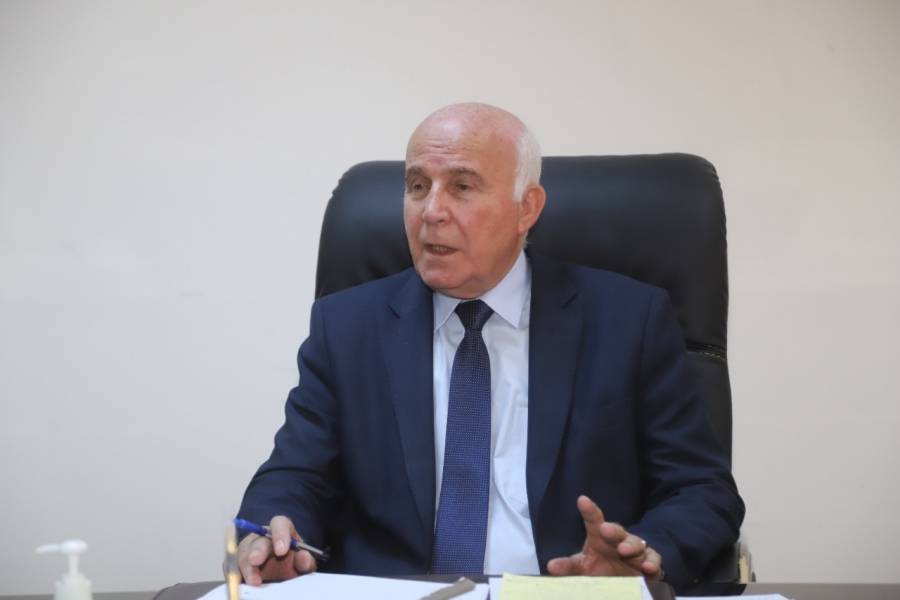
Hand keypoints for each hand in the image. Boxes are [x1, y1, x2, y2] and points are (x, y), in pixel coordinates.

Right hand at [234, 516, 316, 584]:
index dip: (280, 535)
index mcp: (280, 530)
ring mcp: (248, 551)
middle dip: (257, 550)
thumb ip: (305, 559)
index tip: (282, 550)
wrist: (282, 567)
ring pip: (243, 554)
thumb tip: (304, 558)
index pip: (278, 524)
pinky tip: (242, 582)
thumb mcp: (303, 559)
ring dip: (246, 567)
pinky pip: (233, 568)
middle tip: (256, 560)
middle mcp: (261, 538)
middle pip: (257, 540)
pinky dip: (237, 575)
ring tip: (253, 580)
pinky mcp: (239, 565)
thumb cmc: (293, 560)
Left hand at [547, 495, 662, 578]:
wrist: (626, 579)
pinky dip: (652, 563)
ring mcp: (635, 551)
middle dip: (613, 530)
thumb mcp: (583, 567)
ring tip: (624, 550)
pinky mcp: (649, 564)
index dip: (589, 511)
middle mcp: (618, 540)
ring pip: (636, 544)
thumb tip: (551, 566)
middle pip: (617, 531)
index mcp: (600, 537)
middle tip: (605, 530)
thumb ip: (568, 566)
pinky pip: (653, 561)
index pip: (594, 521)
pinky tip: (648, 567)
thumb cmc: (601, 567)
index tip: (582, 500)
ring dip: (631, 546)